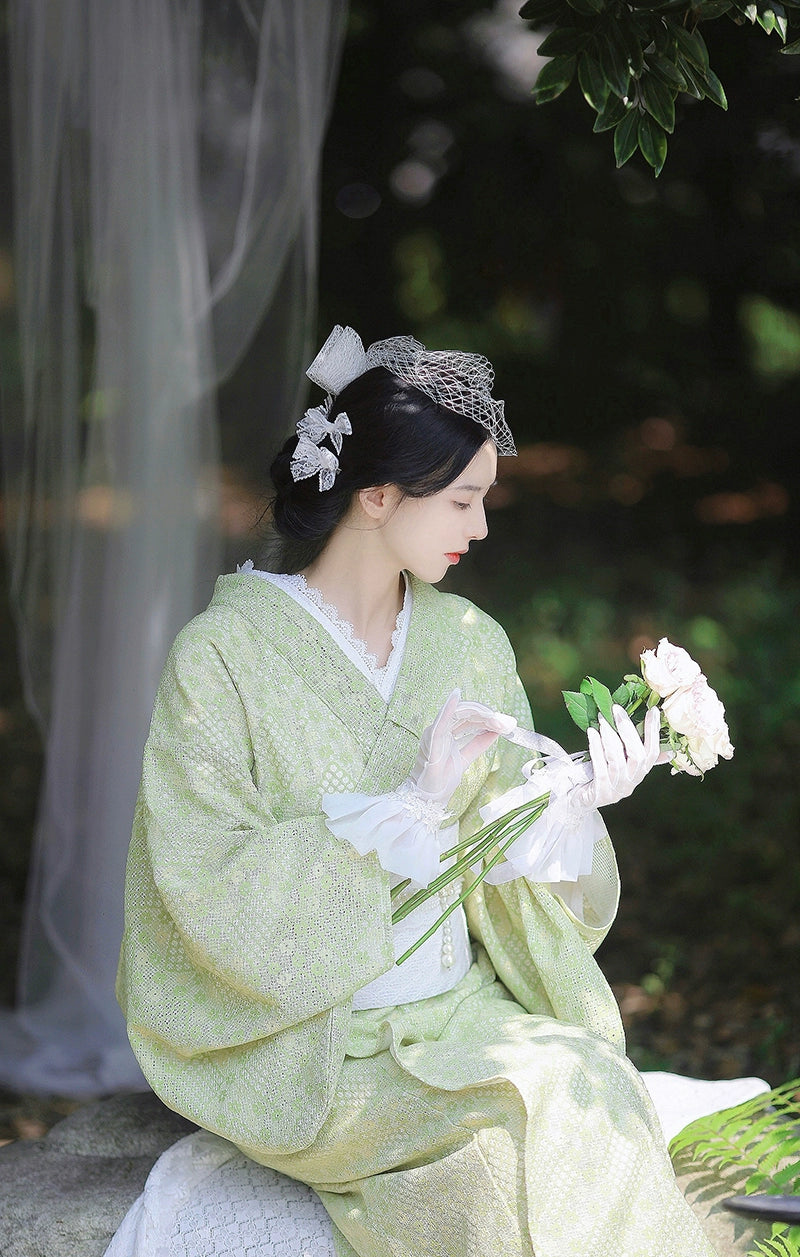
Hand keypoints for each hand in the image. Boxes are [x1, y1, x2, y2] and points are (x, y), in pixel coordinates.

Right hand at [410, 689, 516, 803]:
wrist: (428, 800)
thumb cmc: (441, 781)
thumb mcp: (465, 759)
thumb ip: (477, 744)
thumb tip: (494, 732)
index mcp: (445, 733)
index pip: (467, 718)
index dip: (485, 718)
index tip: (503, 722)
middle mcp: (438, 731)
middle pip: (464, 714)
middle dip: (485, 715)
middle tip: (503, 721)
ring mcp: (433, 735)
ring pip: (456, 715)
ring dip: (477, 713)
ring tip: (494, 716)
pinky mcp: (430, 743)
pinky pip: (440, 724)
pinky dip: (448, 709)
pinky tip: (455, 697)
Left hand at [575, 705, 661, 809]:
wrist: (580, 800)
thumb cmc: (600, 775)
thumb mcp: (619, 764)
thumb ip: (634, 752)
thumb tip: (656, 737)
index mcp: (639, 773)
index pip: (653, 752)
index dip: (654, 732)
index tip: (653, 711)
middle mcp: (632, 782)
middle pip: (638, 755)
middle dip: (628, 730)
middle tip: (616, 709)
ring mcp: (617, 789)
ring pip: (618, 760)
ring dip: (609, 736)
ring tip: (601, 718)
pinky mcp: (601, 792)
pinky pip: (601, 768)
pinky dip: (596, 748)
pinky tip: (592, 732)